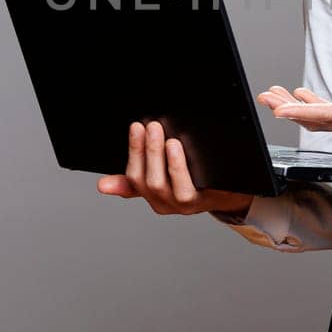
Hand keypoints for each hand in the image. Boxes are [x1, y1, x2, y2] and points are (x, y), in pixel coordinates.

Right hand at [97, 121, 254, 216]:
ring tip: (165, 137)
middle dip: (147, 151)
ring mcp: (181, 205)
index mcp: (150, 195)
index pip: (132, 177)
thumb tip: (102, 185)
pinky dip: (178, 168)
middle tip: (151, 126)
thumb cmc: (192, 178)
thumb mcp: (161, 176)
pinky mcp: (199, 202)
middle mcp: (163, 203)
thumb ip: (132, 179)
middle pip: (147, 181)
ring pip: (163, 185)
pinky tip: (179, 148)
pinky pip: (185, 188)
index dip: (133, 152)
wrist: (228, 190)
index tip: (136, 126)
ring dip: (160, 159)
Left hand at [264, 65, 331, 142]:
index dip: (301, 111)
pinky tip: (302, 96)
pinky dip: (313, 106)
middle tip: (267, 97)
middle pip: (317, 119)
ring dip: (297, 108)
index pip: (328, 114)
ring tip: (276, 96)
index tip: (280, 108)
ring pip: (321, 118)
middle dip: (289, 109)